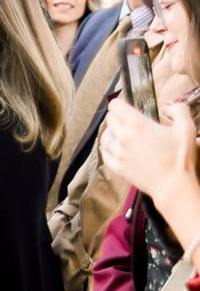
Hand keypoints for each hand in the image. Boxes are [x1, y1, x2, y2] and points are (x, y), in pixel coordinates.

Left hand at [103, 97, 199, 250]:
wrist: (174, 186)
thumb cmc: (180, 157)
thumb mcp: (186, 128)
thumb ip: (178, 110)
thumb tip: (168, 105)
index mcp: (136, 124)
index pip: (115, 106)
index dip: (120, 104)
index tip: (127, 107)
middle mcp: (123, 136)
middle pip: (109, 119)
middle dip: (117, 117)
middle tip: (128, 121)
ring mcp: (118, 153)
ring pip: (105, 136)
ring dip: (112, 133)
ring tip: (122, 135)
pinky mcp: (117, 168)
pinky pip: (105, 154)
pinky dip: (108, 149)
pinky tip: (117, 149)